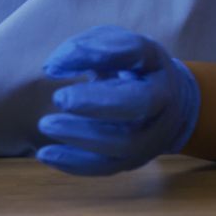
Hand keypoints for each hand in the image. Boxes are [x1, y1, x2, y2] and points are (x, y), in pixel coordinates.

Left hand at [37, 25, 200, 175]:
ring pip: (121, 146)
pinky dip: (74, 163)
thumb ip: (90, 48)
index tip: (65, 64)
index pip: (137, 62)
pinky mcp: (129, 161)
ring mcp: (149, 142)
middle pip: (137, 109)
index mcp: (159, 77)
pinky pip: (104, 168)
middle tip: (58, 98)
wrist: (169, 104)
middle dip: (96, 104)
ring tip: (46, 124)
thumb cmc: (136, 70)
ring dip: (80, 137)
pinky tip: (45, 153)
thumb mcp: (120, 48)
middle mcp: (161, 111)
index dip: (103, 60)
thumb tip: (54, 65)